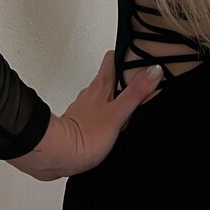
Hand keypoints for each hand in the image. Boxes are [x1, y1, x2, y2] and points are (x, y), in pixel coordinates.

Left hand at [7, 50, 163, 179]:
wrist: (55, 156)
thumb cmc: (84, 136)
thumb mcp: (117, 114)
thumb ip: (136, 92)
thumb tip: (155, 70)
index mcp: (101, 86)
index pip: (112, 58)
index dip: (125, 53)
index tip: (139, 53)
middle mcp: (91, 94)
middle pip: (108, 76)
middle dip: (123, 76)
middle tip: (140, 77)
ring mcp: (83, 109)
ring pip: (101, 95)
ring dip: (114, 96)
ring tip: (129, 102)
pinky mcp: (78, 125)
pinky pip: (95, 114)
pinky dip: (104, 115)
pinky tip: (112, 124)